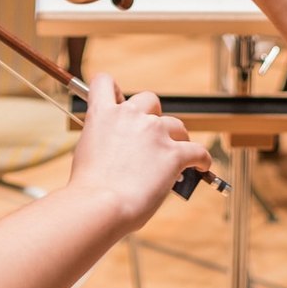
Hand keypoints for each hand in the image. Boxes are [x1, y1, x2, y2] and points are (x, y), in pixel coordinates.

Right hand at [69, 73, 211, 231]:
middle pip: (150, 100)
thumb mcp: (85, 152)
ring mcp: (154, 132)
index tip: (119, 103)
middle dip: (152, 116)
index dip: (113, 91)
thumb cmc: (88, 188)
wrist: (100, 206)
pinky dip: (201, 159)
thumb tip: (116, 148)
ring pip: (176, 125)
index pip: (105, 82)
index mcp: (103, 114)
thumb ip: (102, 139)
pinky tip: (201, 166)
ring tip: (174, 156)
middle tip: (150, 138)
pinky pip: (198, 151)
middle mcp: (130, 115)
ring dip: (176, 138)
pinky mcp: (174, 153)